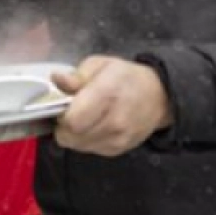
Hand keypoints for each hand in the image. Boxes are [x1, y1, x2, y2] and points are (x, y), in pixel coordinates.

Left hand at [51, 55, 172, 156]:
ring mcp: (117, 139)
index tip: (64, 105)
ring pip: (77, 146)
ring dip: (73, 134)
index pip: (72, 120)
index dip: (60, 114)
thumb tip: (56, 80)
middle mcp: (113, 121)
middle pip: (71, 136)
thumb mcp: (101, 64)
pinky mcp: (118, 150)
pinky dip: (85, 140)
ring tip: (85, 118)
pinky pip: (89, 150)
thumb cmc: (126, 77)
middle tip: (72, 112)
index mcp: (107, 94)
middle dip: (63, 125)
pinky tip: (95, 126)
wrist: (158, 96)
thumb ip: (77, 75)